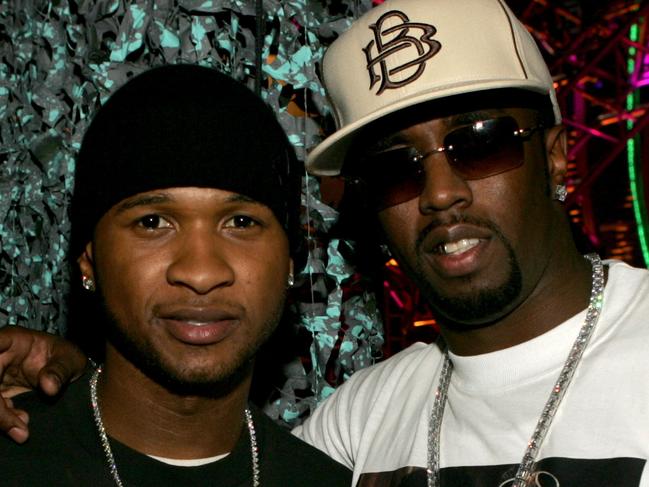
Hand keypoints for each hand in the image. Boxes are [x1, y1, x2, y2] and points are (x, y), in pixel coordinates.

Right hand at [0, 326, 86, 442]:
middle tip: (18, 426)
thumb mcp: (70, 359)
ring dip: (0, 416)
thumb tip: (49, 387)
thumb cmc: (67, 357)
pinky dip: (4, 420)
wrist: (69, 372)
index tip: (0, 387)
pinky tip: (20, 427)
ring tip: (22, 430)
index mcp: (11, 340)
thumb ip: (60, 371)